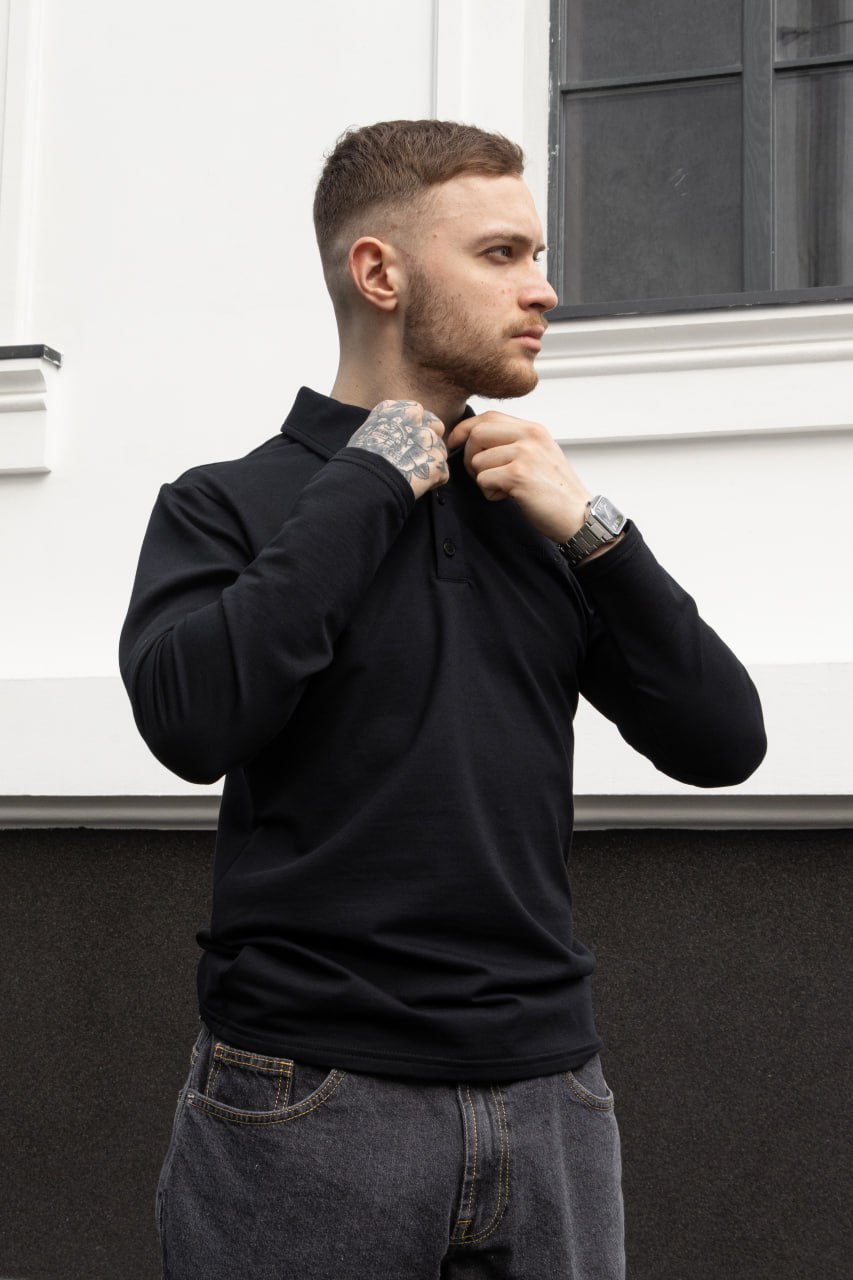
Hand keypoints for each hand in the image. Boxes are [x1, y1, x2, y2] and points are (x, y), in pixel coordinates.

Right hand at [347, 400, 447, 499]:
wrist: (366, 480)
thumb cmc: (361, 460)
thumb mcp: (368, 431)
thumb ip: (386, 426)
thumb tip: (391, 435)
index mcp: (396, 409)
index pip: (416, 411)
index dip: (415, 428)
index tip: (407, 440)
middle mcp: (415, 418)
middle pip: (435, 426)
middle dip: (430, 441)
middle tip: (417, 457)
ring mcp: (427, 439)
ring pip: (440, 450)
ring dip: (432, 462)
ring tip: (414, 475)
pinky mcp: (437, 462)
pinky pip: (443, 472)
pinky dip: (434, 481)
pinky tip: (419, 486)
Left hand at [446, 411, 591, 541]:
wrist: (578, 517)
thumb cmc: (555, 491)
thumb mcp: (539, 455)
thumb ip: (514, 442)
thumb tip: (475, 437)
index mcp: (533, 429)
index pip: (488, 417)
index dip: (465, 429)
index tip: (454, 443)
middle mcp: (530, 436)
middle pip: (476, 435)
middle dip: (470, 457)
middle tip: (484, 476)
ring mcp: (525, 454)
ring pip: (477, 461)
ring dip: (484, 480)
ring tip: (506, 489)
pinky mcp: (518, 475)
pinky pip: (483, 479)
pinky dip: (490, 493)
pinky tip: (509, 496)